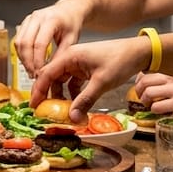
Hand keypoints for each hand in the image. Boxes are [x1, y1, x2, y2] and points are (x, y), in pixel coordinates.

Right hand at [15, 1, 85, 74]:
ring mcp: (29, 19)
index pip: (39, 44)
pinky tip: (28, 61)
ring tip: (31, 70)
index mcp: (51, 20)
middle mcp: (37, 17)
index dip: (38, 61)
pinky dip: (21, 53)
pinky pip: (17, 39)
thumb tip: (50, 71)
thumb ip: (61, 55)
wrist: (68, 10)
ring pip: (18, 42)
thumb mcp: (71, 39)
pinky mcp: (24, 23)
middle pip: (25, 43)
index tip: (40, 73)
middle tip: (34, 74)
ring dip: (22, 58)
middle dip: (28, 62)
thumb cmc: (71, 23)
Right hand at [31, 38, 146, 122]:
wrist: (138, 53)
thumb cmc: (120, 61)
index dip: (38, 91)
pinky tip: (76, 106)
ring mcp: (78, 64)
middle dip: (48, 96)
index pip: (46, 73)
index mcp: (70, 56)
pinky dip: (73, 95)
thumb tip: (72, 118)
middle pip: (52, 78)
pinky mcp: (85, 70)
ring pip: (62, 82)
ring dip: (61, 97)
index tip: (34, 107)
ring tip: (61, 113)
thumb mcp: (101, 83)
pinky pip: (73, 84)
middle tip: (45, 113)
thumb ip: (85, 101)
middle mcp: (70, 59)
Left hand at [136, 73, 172, 117]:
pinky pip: (158, 106)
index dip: (139, 80)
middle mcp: (172, 81)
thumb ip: (171, 85)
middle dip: (138, 91)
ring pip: (148, 93)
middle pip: (144, 80)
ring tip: (150, 106)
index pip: (147, 72)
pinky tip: (161, 112)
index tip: (140, 87)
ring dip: (145, 101)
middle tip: (143, 99)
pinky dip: (155, 111)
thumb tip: (159, 90)